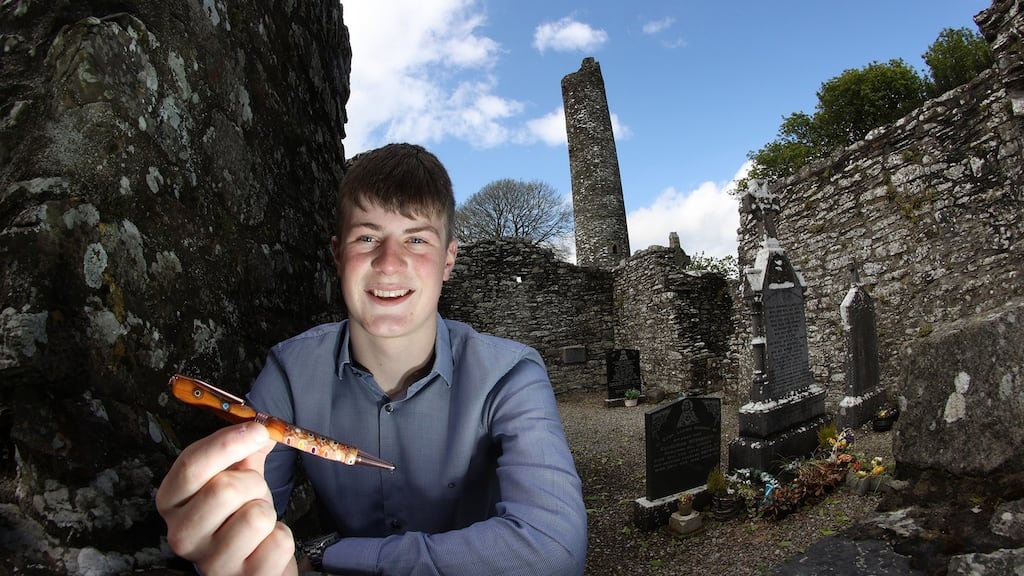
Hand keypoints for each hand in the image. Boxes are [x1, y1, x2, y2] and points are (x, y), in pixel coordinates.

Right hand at [156, 422, 297, 575]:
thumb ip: (244, 449)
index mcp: (172, 501)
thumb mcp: (235, 477)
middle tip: (253, 493)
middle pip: (224, 489)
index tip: (259, 429)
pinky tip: (266, 544)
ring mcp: (211, 562)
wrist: (254, 563)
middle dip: (253, 483)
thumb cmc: (240, 516)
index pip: (192, 465)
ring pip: (256, 516)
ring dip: (267, 511)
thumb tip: (264, 426)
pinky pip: (278, 542)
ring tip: (258, 522)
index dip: (229, 443)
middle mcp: (181, 534)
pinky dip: (281, 537)